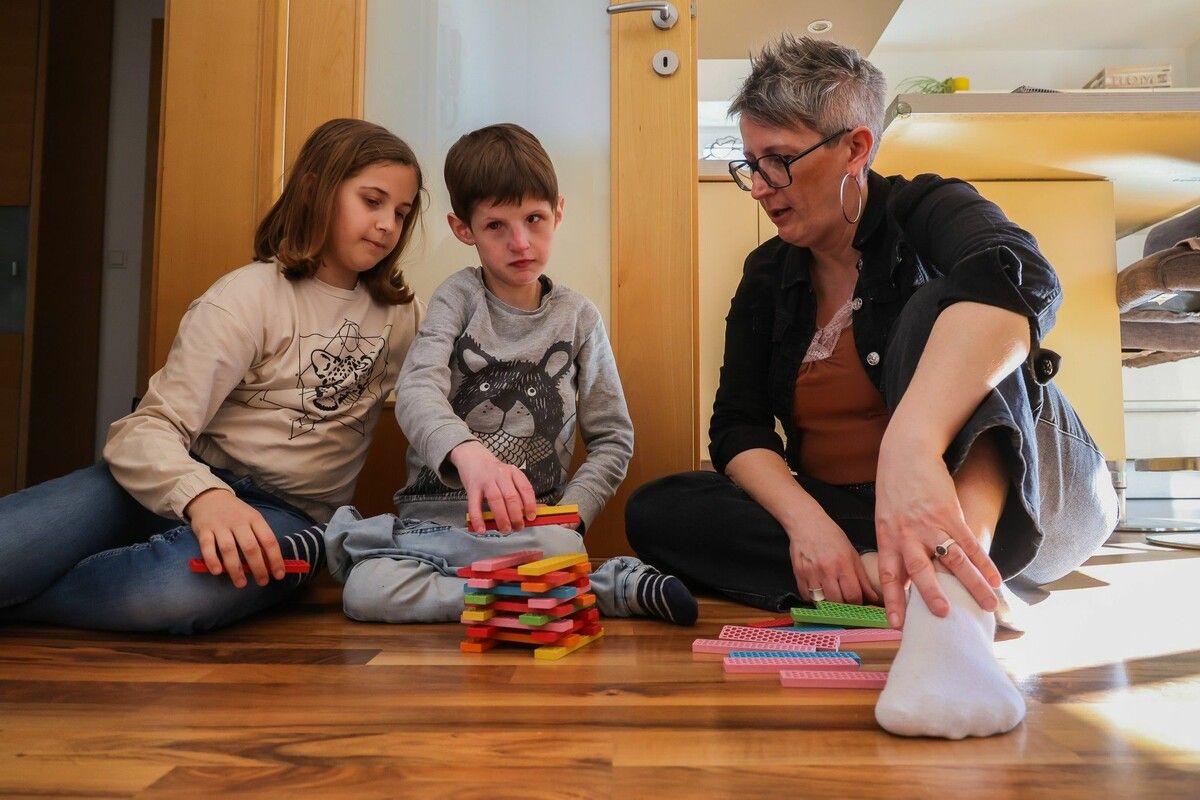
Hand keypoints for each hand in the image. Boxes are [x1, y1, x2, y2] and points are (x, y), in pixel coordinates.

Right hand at [185, 488, 284, 587]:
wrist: (209, 497)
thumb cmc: (236, 513)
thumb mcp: (252, 519)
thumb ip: (260, 538)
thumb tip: (271, 563)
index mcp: (255, 519)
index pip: (268, 540)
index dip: (275, 558)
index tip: (279, 575)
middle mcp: (238, 522)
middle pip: (250, 547)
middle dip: (258, 567)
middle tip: (262, 582)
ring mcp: (220, 526)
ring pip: (229, 549)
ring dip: (236, 569)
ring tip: (241, 583)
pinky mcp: (203, 530)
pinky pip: (207, 546)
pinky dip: (212, 560)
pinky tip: (218, 572)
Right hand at [449, 441, 536, 532]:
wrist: (472, 456)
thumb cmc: (493, 471)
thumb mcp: (508, 476)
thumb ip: (518, 492)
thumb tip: (530, 513)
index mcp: (513, 472)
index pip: (525, 488)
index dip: (530, 504)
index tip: (531, 517)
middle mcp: (501, 475)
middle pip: (511, 496)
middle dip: (516, 516)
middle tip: (518, 528)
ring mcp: (486, 480)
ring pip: (496, 500)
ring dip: (502, 518)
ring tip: (505, 530)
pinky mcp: (472, 487)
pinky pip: (474, 504)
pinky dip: (478, 518)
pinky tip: (481, 529)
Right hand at [787, 511, 879, 606]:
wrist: (806, 523)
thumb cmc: (831, 536)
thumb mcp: (851, 553)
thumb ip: (862, 577)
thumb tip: (873, 597)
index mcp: (843, 563)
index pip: (853, 595)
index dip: (857, 603)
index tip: (857, 602)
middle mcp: (827, 569)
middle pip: (837, 601)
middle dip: (843, 604)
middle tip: (844, 599)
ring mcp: (811, 573)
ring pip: (822, 602)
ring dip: (828, 602)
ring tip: (831, 594)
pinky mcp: (798, 574)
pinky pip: (807, 597)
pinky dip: (813, 598)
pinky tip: (818, 589)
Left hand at [875, 441, 1001, 627]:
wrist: (906, 452)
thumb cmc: (894, 489)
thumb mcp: (885, 519)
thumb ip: (895, 548)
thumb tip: (904, 580)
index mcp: (888, 537)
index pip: (889, 575)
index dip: (893, 600)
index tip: (896, 626)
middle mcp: (908, 534)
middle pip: (920, 570)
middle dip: (932, 595)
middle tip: (944, 616)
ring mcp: (931, 524)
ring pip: (954, 561)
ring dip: (972, 585)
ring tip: (988, 606)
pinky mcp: (951, 514)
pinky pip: (970, 543)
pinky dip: (985, 562)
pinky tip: (996, 579)